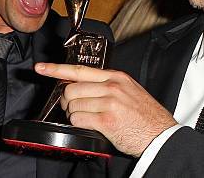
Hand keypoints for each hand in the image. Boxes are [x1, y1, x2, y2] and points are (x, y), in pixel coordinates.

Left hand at [35, 63, 176, 156]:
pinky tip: (92, 126)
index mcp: (116, 77)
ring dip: (75, 115)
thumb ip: (107, 85)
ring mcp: (109, 102)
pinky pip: (78, 119)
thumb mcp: (129, 91)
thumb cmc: (146, 116)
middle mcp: (111, 86)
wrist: (161, 135)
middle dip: (68, 102)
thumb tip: (82, 87)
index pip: (80, 70)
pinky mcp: (107, 120)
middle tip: (76, 109)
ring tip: (90, 119)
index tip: (41, 68)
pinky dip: (79, 124)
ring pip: (73, 106)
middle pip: (71, 89)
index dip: (56, 69)